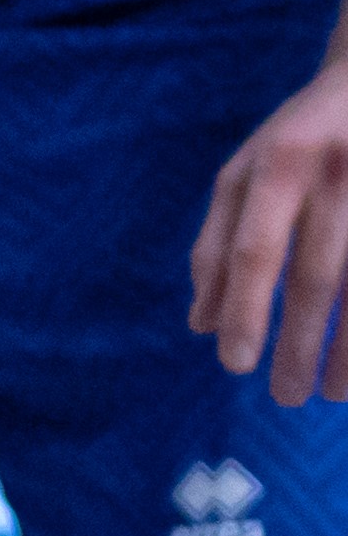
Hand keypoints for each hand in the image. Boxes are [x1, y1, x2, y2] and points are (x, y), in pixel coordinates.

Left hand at [200, 56, 347, 404]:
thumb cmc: (300, 138)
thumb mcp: (244, 173)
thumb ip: (217, 244)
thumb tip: (202, 325)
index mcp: (279, 165)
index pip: (256, 249)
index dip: (246, 310)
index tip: (235, 365)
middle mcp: (337, 174)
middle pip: (319, 275)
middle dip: (301, 344)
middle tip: (286, 396)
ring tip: (335, 394)